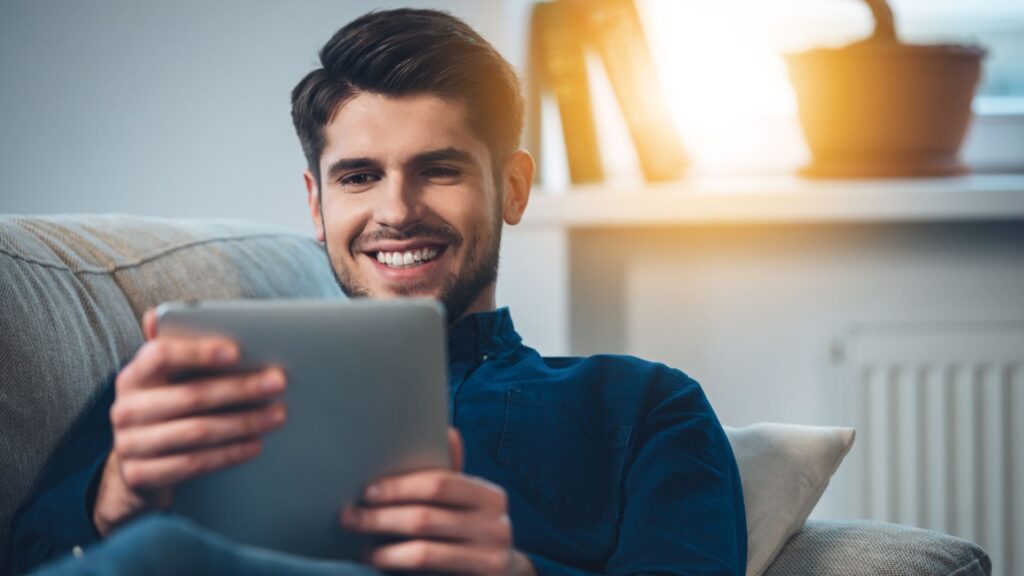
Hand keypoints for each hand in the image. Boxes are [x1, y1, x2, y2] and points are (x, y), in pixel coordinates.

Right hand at [93, 308, 287, 535]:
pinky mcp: (141, 475)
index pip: (160, 355)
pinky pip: (194, 464)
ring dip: (244, 422)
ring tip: (278, 414)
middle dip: (240, 388)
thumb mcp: (168, 381)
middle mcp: (126, 408)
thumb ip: (177, 350)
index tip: (237, 351)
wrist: (138, 468)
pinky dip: (229, 453)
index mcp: (133, 376)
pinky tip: (256, 444)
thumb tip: (165, 313)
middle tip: (279, 382)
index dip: (198, 352)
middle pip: (191, 395)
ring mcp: (130, 444)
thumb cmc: (166, 410)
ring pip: (197, 431)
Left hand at [340, 428, 535, 574]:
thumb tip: (448, 432)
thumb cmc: (469, 535)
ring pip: (423, 551)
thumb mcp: (463, 505)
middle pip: (426, 517)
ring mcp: (491, 557)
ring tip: (360, 546)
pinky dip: (396, 565)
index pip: (440, 484)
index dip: (400, 486)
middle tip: (349, 517)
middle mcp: (496, 525)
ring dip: (382, 548)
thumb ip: (450, 477)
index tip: (366, 490)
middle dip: (380, 517)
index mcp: (490, 496)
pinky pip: (427, 572)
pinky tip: (378, 562)